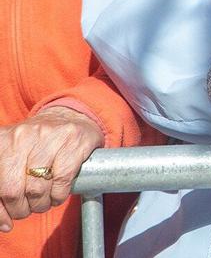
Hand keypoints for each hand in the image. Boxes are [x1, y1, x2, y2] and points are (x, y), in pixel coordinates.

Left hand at [0, 108, 102, 230]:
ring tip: (44, 202)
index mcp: (1, 141)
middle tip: (28, 208)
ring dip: (41, 204)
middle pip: (13, 190)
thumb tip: (4, 224)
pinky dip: (58, 196)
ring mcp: (48, 136)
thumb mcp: (12, 161)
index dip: (1, 209)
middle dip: (21, 208)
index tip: (7, 220)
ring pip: (37, 189)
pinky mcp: (73, 141)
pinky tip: (57, 194)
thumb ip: (3, 190)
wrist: (69, 117)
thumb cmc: (35, 147)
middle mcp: (21, 136)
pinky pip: (61, 182)